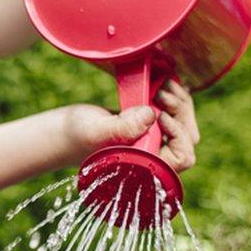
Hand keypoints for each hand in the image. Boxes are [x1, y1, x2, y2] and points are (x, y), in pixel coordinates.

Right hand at [60, 80, 200, 171]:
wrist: (62, 133)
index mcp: (147, 166)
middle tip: (161, 93)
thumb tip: (151, 115)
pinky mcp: (148, 125)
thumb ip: (123, 128)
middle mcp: (154, 156)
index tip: (159, 116)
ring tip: (162, 86)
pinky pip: (173, 112)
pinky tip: (162, 83)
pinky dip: (172, 95)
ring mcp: (153, 140)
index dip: (179, 134)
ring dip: (179, 100)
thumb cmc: (75, 137)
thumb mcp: (97, 131)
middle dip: (182, 112)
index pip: (183, 157)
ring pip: (184, 123)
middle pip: (188, 138)